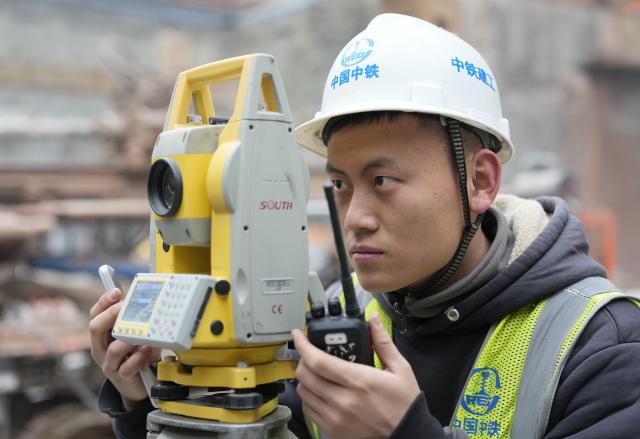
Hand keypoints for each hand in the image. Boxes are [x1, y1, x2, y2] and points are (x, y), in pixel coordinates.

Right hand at [89, 288, 157, 409]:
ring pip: (112, 349)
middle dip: (110, 314)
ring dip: (128, 338)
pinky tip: (147, 349)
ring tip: (141, 332)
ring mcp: (109, 364)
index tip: (116, 291)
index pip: (95, 315)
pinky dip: (138, 357)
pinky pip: (127, 367)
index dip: (103, 302)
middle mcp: (100, 349)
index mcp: (101, 336)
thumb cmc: (136, 355)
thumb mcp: (133, 336)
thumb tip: (147, 301)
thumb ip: (136, 323)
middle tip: (124, 306)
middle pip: (95, 329)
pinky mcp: (121, 377)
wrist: (137, 386)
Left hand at [293, 313, 419, 438]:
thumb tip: (373, 319)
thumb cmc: (404, 402)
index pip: (319, 361)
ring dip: (305, 379)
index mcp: (359, 381)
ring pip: (303, 393)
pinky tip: (321, 391)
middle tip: (309, 353)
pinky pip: (309, 410)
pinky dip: (310, 398)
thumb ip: (383, 342)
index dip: (303, 345)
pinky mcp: (333, 431)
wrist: (408, 434)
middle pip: (305, 376)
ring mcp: (336, 418)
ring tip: (316, 373)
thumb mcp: (400, 368)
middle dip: (302, 360)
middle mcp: (344, 401)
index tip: (298, 335)